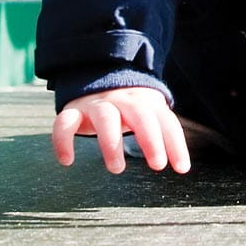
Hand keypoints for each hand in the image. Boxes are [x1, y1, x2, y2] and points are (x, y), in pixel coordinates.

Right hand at [51, 86, 191, 174]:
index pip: (165, 121)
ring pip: (105, 118)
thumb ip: (164, 134)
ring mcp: (97, 104)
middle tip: (157, 165)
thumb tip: (182, 166)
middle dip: (150, 138)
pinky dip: (63, 140)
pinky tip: (67, 161)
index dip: (175, 144)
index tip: (181, 168)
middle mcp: (122, 100)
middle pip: (139, 114)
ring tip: (117, 168)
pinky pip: (64, 122)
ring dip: (111, 142)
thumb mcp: (149, 113)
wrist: (97, 77)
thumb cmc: (130, 106)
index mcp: (145, 101)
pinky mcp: (73, 110)